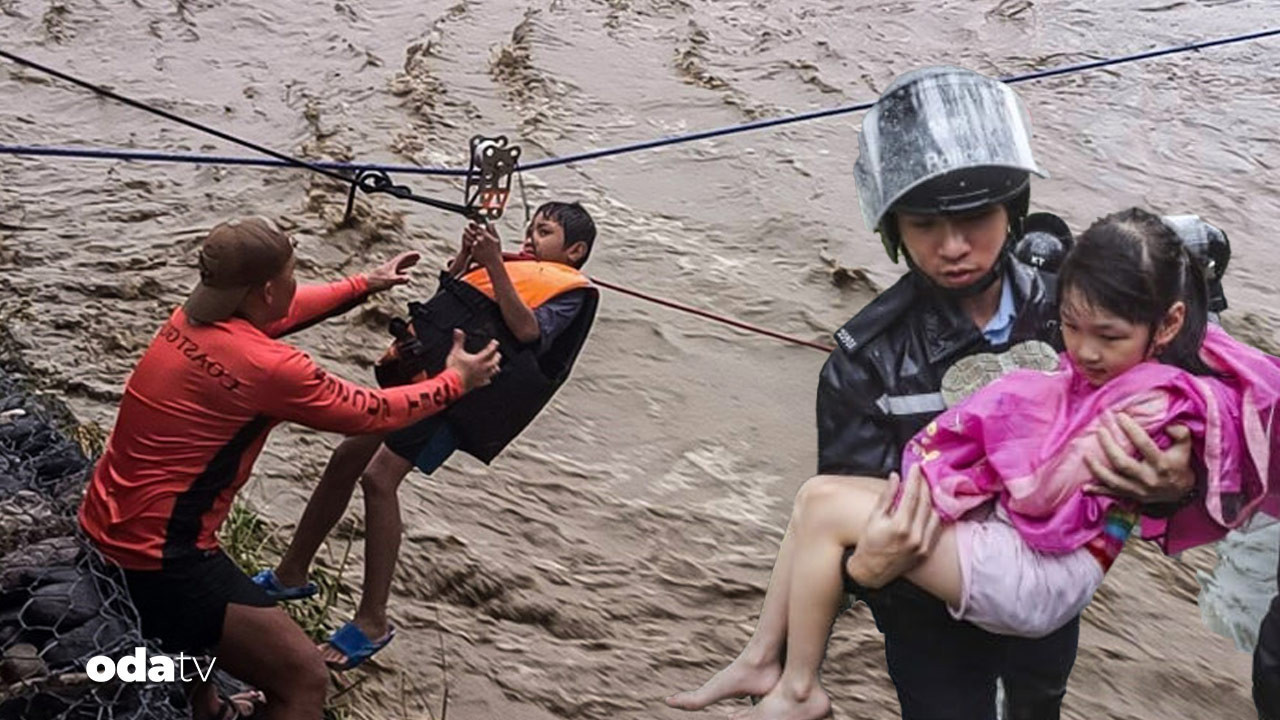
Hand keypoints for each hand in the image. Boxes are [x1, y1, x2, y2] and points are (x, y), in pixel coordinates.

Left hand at [364, 251, 420, 292]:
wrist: (364, 285)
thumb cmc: (377, 282)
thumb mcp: (390, 281)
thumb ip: (399, 279)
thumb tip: (408, 278)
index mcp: (392, 265)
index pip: (403, 258)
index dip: (411, 256)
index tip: (418, 254)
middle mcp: (390, 267)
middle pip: (402, 261)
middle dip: (410, 258)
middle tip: (418, 256)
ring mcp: (388, 271)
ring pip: (400, 266)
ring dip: (407, 264)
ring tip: (414, 263)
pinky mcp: (385, 276)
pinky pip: (396, 273)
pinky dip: (402, 272)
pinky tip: (404, 275)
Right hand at [444, 329, 500, 390]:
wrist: (452, 384)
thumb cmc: (454, 368)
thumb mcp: (456, 352)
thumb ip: (458, 341)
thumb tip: (458, 330)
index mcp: (479, 360)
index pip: (490, 351)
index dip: (493, 345)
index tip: (495, 342)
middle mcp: (483, 368)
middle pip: (494, 362)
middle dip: (497, 356)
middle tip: (497, 353)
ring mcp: (481, 377)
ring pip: (493, 372)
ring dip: (495, 367)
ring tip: (496, 365)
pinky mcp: (478, 384)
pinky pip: (486, 381)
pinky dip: (488, 379)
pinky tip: (488, 379)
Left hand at [464, 222, 502, 267]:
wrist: (493, 262)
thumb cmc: (496, 250)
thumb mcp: (497, 239)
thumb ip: (493, 230)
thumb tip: (491, 222)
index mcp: (486, 236)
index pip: (478, 227)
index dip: (474, 224)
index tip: (471, 222)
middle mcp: (481, 240)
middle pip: (472, 232)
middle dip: (468, 229)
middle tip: (465, 227)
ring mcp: (476, 245)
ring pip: (468, 238)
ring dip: (466, 234)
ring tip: (464, 232)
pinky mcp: (473, 250)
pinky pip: (469, 244)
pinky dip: (466, 241)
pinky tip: (465, 239)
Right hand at [843, 465, 941, 588]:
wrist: (871, 572)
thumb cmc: (869, 543)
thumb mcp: (874, 517)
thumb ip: (887, 496)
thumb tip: (895, 476)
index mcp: (900, 526)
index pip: (912, 495)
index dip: (915, 478)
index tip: (916, 466)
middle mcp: (915, 536)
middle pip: (926, 502)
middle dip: (924, 485)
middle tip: (922, 474)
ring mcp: (923, 545)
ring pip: (935, 515)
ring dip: (931, 499)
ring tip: (925, 489)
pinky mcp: (926, 552)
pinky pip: (936, 528)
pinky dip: (933, 515)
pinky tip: (928, 507)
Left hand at [1083, 411, 1195, 503]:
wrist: (1180, 493)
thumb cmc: (1179, 465)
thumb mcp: (1184, 448)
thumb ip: (1181, 434)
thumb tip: (1168, 425)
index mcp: (1161, 464)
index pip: (1144, 445)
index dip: (1131, 429)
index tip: (1119, 416)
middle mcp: (1148, 478)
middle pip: (1122, 463)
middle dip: (1108, 446)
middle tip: (1100, 430)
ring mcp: (1137, 490)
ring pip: (1112, 480)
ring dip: (1096, 468)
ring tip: (1085, 454)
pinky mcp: (1130, 496)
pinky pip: (1110, 494)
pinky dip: (1097, 491)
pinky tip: (1084, 487)